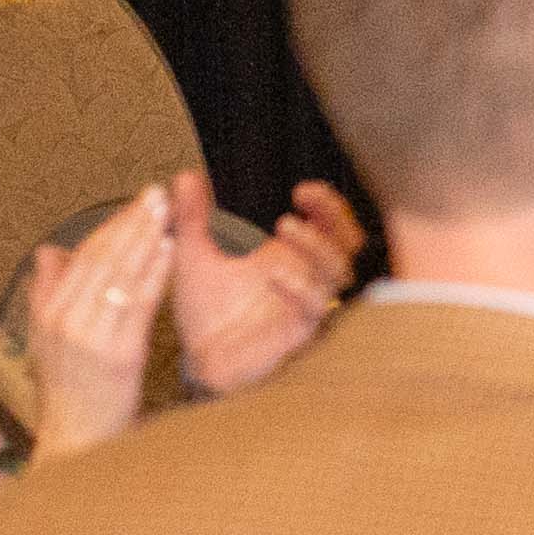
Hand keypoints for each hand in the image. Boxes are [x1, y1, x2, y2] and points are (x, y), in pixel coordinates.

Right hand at [15, 186, 178, 449]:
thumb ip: (46, 291)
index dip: (113, 224)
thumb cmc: (67, 389)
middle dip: (133, 222)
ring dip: (147, 239)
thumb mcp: (44, 339)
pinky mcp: (118, 355)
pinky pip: (139, 304)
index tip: (138, 201)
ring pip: (121, 275)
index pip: (83, 255)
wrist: (76, 440)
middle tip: (158, 194)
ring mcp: (90, 337)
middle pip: (103, 258)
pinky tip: (170, 251)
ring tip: (167, 213)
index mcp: (46, 312)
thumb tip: (51, 250)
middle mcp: (64, 320)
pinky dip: (155, 273)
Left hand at [169, 173, 360, 398]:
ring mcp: (307, 304)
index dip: (324, 202)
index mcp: (292, 255)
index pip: (329, 222)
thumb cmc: (207, 308)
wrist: (198, 357)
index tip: (301, 189)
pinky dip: (299, 286)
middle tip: (303, 198)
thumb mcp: (195, 255)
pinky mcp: (298, 331)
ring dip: (316, 245)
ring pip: (337, 272)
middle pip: (348, 241)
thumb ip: (193, 218)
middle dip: (332, 215)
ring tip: (284, 227)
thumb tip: (185, 178)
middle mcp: (308, 276)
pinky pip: (313, 307)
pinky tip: (275, 273)